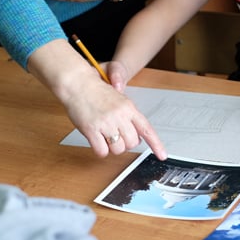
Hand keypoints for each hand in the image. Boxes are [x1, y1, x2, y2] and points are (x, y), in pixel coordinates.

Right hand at [27, 40, 165, 159]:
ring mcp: (105, 123)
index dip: (156, 144)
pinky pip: (101, 151)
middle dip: (126, 144)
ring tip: (105, 136)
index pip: (147, 129)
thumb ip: (129, 115)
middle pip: (132, 143)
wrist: (77, 83)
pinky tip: (97, 141)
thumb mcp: (119, 99)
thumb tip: (136, 133)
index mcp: (129, 108)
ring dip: (112, 147)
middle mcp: (120, 116)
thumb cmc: (96, 90)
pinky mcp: (91, 129)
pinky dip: (100, 150)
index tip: (162, 155)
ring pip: (118, 149)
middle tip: (117, 135)